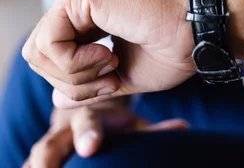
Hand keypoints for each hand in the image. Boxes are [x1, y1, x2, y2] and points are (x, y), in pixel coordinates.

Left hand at [22, 0, 195, 107]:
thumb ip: (90, 83)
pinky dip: (75, 62)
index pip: (52, 57)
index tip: (113, 83)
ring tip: (112, 65)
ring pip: (39, 51)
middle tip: (111, 78)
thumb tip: (57, 101)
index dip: (76, 84)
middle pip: (39, 55)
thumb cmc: (173, 46)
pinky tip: (109, 54)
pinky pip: (50, 43)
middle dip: (71, 82)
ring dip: (75, 74)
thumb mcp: (125, 74)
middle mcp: (79, 0)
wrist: (198, 25)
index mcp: (89, 15)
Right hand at [23, 97, 189, 167]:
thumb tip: (184, 128)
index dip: (88, 134)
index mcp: (88, 116)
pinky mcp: (42, 157)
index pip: (87, 123)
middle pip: (50, 145)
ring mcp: (49, 145)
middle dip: (48, 158)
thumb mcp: (131, 127)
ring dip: (35, 167)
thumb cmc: (112, 124)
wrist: (85, 111)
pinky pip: (30, 165)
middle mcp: (63, 129)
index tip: (91, 147)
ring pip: (36, 156)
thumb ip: (154, 132)